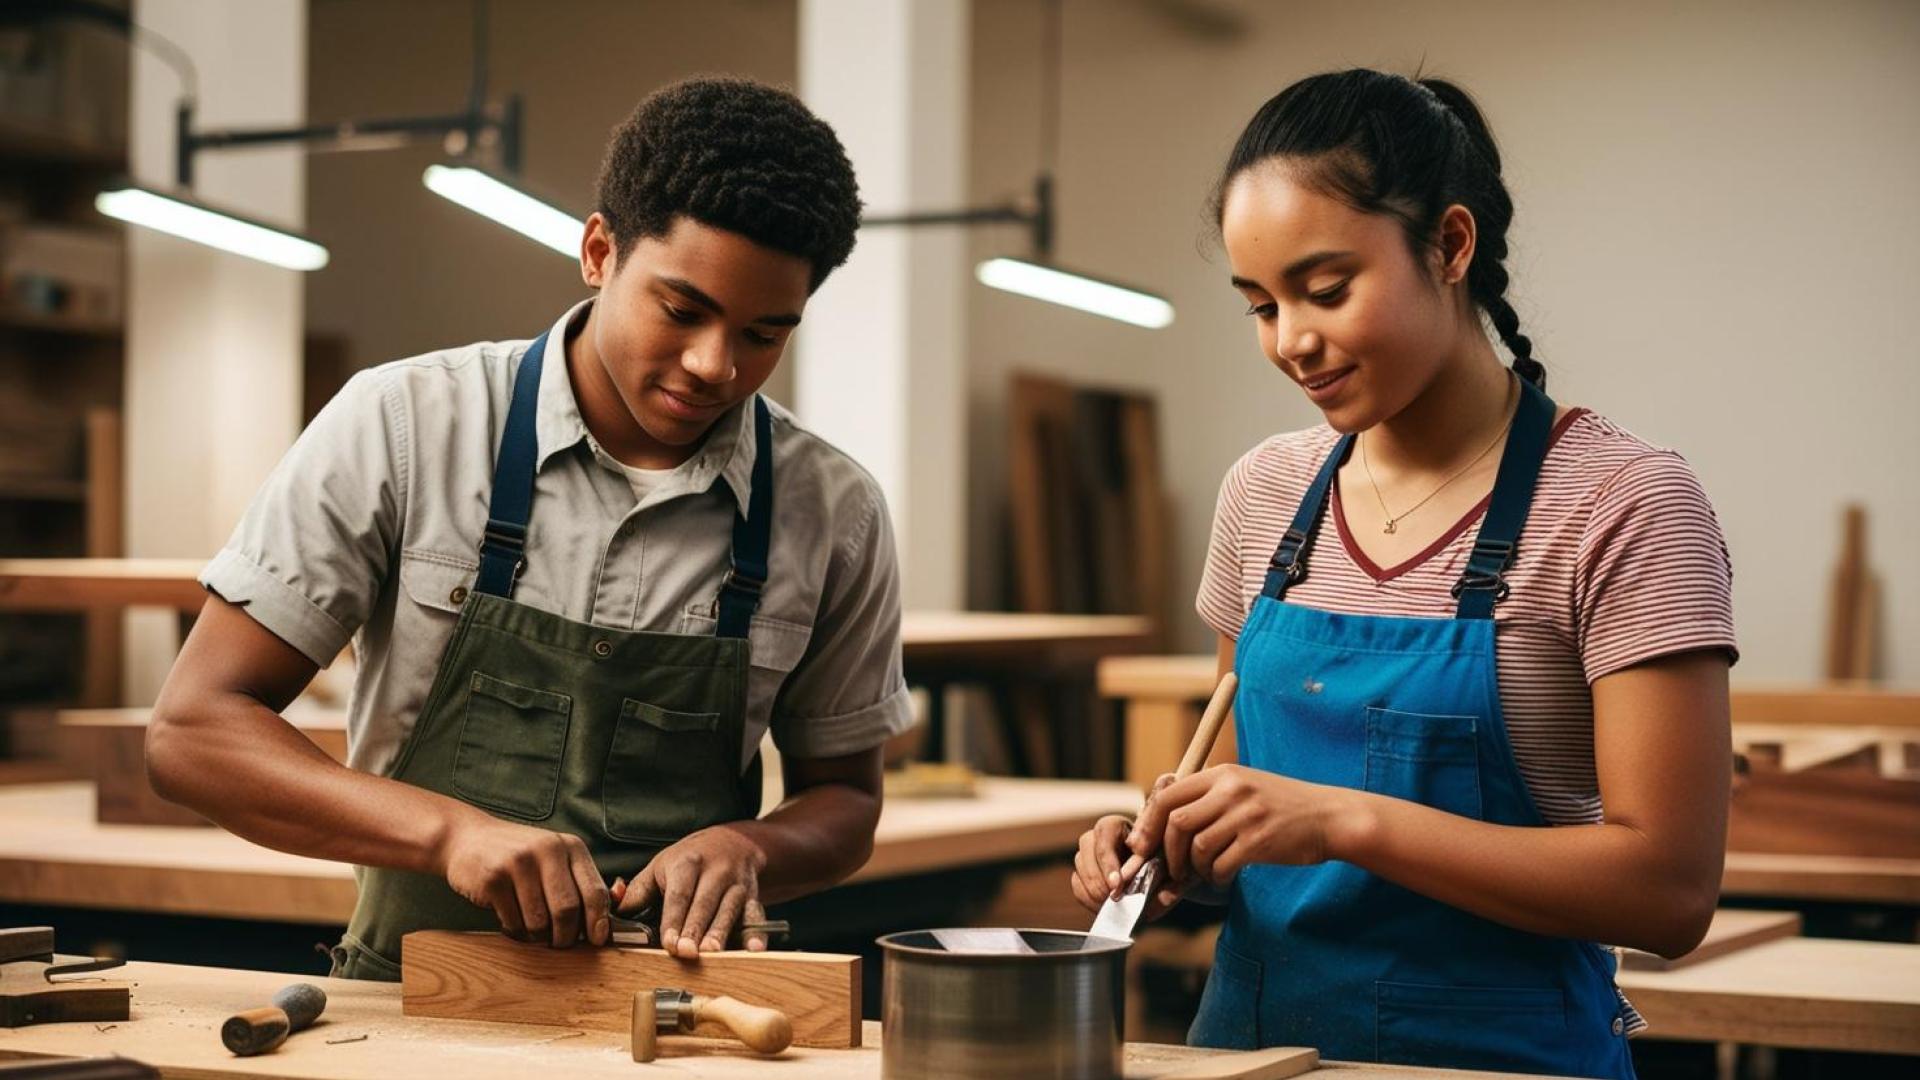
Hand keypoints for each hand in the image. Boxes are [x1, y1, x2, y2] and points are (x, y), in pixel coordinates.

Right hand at [438, 812, 610, 947]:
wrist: (467, 838)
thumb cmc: (519, 856)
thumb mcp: (556, 858)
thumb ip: (582, 882)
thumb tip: (612, 914)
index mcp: (571, 846)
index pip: (595, 892)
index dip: (598, 922)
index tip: (596, 941)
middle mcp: (547, 850)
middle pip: (567, 910)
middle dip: (566, 936)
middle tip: (559, 943)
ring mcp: (519, 863)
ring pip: (539, 921)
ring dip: (537, 936)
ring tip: (532, 929)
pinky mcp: (493, 879)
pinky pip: (513, 922)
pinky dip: (515, 931)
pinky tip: (511, 920)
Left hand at [614, 824, 769, 956]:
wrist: (734, 842)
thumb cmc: (690, 860)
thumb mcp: (662, 866)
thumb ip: (637, 890)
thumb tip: (613, 909)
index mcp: (687, 863)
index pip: (679, 894)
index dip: (674, 918)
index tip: (668, 942)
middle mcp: (715, 871)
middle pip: (704, 903)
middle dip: (696, 929)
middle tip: (687, 953)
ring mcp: (737, 884)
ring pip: (730, 910)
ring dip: (722, 933)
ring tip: (713, 954)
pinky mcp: (753, 896)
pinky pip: (755, 915)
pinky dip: (757, 934)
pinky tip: (755, 950)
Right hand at [1069, 774, 1184, 920]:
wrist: (1157, 871)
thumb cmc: (1164, 862)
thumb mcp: (1171, 865)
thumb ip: (1168, 880)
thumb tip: (1159, 902)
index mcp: (1118, 824)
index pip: (1104, 832)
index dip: (1108, 860)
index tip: (1118, 884)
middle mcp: (1098, 835)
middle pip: (1086, 849)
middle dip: (1098, 879)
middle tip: (1113, 899)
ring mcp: (1087, 853)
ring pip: (1079, 866)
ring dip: (1093, 890)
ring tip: (1111, 905)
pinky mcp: (1082, 872)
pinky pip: (1076, 884)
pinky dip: (1087, 898)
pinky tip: (1103, 907)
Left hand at [1123, 765, 1343, 887]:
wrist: (1329, 816)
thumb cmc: (1283, 806)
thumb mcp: (1245, 786)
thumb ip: (1209, 796)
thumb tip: (1165, 820)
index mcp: (1223, 774)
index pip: (1168, 794)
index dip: (1148, 823)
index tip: (1142, 845)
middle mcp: (1232, 789)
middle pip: (1176, 821)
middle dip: (1168, 851)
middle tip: (1174, 868)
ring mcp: (1247, 814)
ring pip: (1198, 846)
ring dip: (1195, 868)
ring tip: (1207, 872)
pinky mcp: (1260, 840)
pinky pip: (1222, 865)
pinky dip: (1218, 877)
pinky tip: (1226, 877)